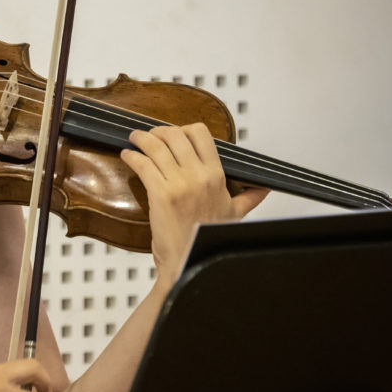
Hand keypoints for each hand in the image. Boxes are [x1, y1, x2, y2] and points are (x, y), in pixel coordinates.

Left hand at [120, 123, 268, 285]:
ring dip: (141, 139)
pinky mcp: (160, 194)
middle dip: (158, 132)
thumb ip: (249, 198)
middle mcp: (199, 176)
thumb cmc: (207, 240)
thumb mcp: (234, 215)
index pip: (201, 134)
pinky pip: (143, 164)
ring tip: (134, 140)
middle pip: (175, 135)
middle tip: (148, 136)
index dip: (183, 129)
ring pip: (156, 146)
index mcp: (216, 176)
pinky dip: (132, 156)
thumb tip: (263, 189)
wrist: (190, 262)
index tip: (173, 135)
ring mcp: (180, 184)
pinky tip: (128, 156)